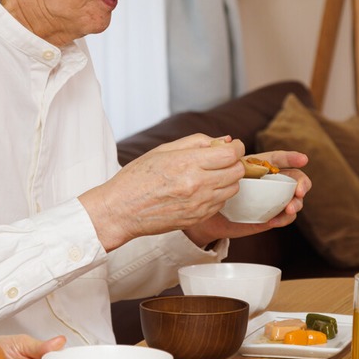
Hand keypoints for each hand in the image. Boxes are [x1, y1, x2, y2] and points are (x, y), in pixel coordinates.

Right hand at [80, 134, 245, 249]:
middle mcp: (197, 185)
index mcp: (187, 163)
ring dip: (228, 179)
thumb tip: (224, 140)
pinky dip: (218, 194)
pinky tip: (203, 190)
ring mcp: (199, 204)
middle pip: (237, 171)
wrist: (121, 210)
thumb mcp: (163, 150)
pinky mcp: (198, 218)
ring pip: (233, 189)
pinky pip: (221, 203)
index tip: (233, 145)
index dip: (236, 147)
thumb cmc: (137, 178)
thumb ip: (196, 142)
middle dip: (234, 162)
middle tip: (223, 159)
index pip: (230, 154)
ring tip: (211, 175)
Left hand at [183, 150, 310, 247]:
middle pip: (294, 178)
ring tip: (289, 208)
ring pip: (294, 198)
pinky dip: (285, 218)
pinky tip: (276, 219)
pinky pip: (285, 217)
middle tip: (299, 191)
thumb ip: (224, 156)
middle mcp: (270, 183)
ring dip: (297, 202)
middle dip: (302, 183)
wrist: (207, 215)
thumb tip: (229, 140)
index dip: (291, 157)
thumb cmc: (212, 188)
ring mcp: (272, 200)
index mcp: (259, 168)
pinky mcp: (270, 216)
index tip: (304, 158)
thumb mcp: (218, 170)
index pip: (278, 159)